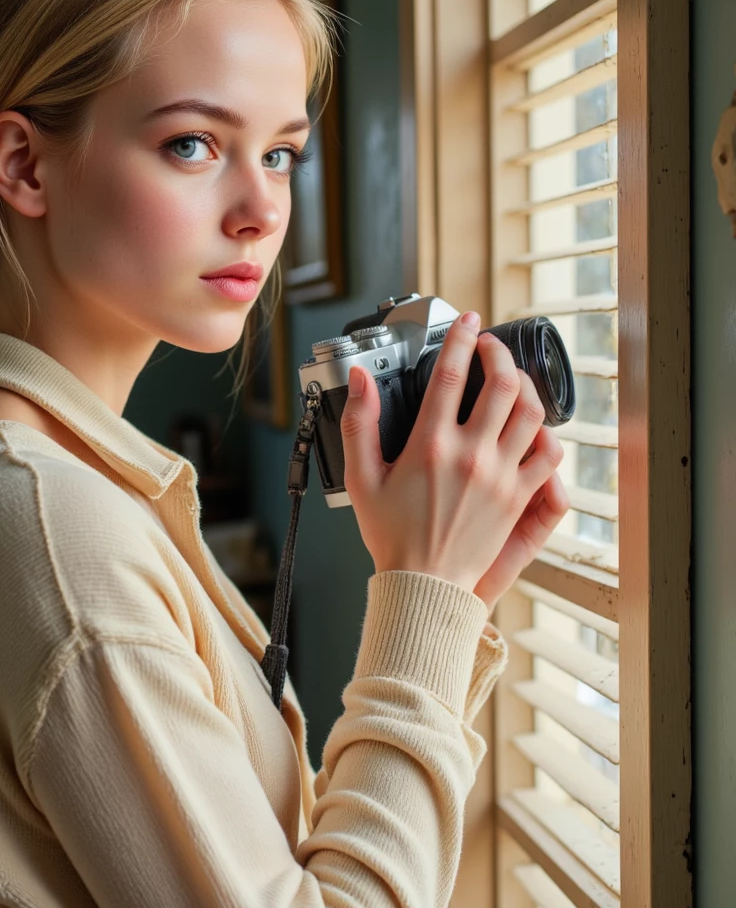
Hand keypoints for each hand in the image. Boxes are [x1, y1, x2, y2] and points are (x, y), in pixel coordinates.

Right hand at [339, 312, 565, 595]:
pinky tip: (533, 426)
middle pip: (501, 383)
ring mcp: (500, 477)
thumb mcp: (360, 477)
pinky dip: (546, 434)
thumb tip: (360, 380)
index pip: (450, 373)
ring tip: (513, 377)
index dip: (460, 338)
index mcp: (431, 445)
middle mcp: (471, 456)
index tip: (466, 322)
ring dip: (525, 384)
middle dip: (498, 352)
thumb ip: (358, 422)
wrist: (424, 585)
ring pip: (531, 413)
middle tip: (489, 345)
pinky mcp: (519, 499)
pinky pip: (548, 456)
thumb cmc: (392, 536)